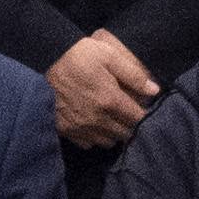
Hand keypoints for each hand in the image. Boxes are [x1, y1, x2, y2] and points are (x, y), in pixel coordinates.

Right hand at [46, 30, 159, 149]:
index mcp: (110, 100)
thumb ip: (133, 75)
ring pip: (108, 142)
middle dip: (130, 125)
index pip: (137, 119)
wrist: (44, 60)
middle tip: (128, 114)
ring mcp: (80, 127)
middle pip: (124, 133)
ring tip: (113, 120)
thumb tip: (155, 90)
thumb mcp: (109, 56)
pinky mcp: (66, 130)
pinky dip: (94, 137)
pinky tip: (94, 125)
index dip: (144, 115)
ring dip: (114, 133)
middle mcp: (97, 119)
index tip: (142, 108)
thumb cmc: (79, 55)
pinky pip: (88, 144)